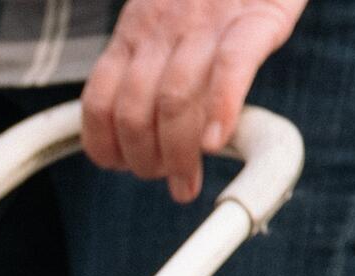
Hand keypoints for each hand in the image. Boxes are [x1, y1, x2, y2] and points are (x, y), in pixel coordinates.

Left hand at [83, 0, 308, 201]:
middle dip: (144, 160)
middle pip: (134, 111)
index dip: (103, 144)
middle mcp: (163, 28)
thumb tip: (149, 128)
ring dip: (177, 154)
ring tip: (187, 181)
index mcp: (136, 31)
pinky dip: (222, 108)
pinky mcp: (256, 18)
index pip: (98, 100)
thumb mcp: (167, 16)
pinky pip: (232, 67)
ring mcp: (208, 22)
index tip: (120, 167)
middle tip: (167, 180)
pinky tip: (218, 142)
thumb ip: (154, 63)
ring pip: (174, 100)